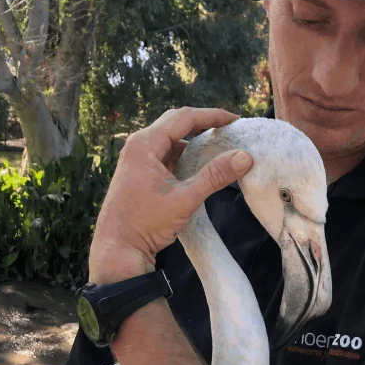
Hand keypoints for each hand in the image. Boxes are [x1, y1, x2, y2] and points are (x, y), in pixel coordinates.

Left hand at [89, 107, 254, 283]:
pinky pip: (166, 154)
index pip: (182, 118)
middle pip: (176, 124)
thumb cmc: (146, 223)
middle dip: (204, 124)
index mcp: (144, 144)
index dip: (211, 116)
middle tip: (230, 129)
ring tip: (220, 145)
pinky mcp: (141, 172)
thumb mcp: (184, 199)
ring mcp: (138, 158)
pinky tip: (201, 164)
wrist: (118, 249)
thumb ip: (214, 176)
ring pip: (171, 140)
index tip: (235, 120)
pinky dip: (185, 156)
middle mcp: (139, 145)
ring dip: (195, 141)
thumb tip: (245, 156)